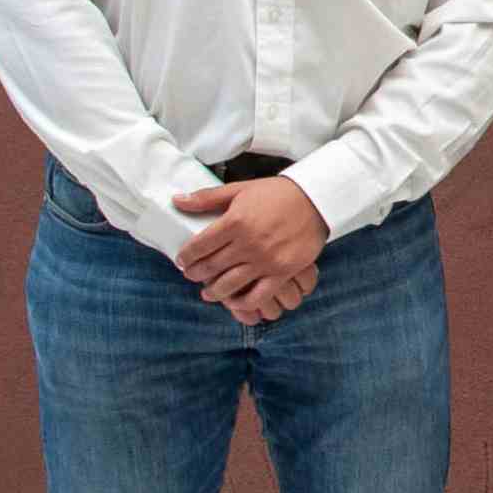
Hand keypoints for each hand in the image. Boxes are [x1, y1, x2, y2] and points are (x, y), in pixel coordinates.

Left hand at [173, 180, 327, 322]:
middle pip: (211, 266)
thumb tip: (177, 200)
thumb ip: (207, 198)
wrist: (315, 199)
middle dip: (196, 273)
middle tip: (191, 275)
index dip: (186, 256)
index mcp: (235, 221)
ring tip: (208, 292)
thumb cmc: (276, 193)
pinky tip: (234, 301)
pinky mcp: (282, 272)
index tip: (182, 260)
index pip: (200, 245)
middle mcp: (248, 243)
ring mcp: (266, 260)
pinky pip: (258, 295)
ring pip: (230, 285)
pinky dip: (242, 302)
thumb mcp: (239, 189)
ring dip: (214, 291)